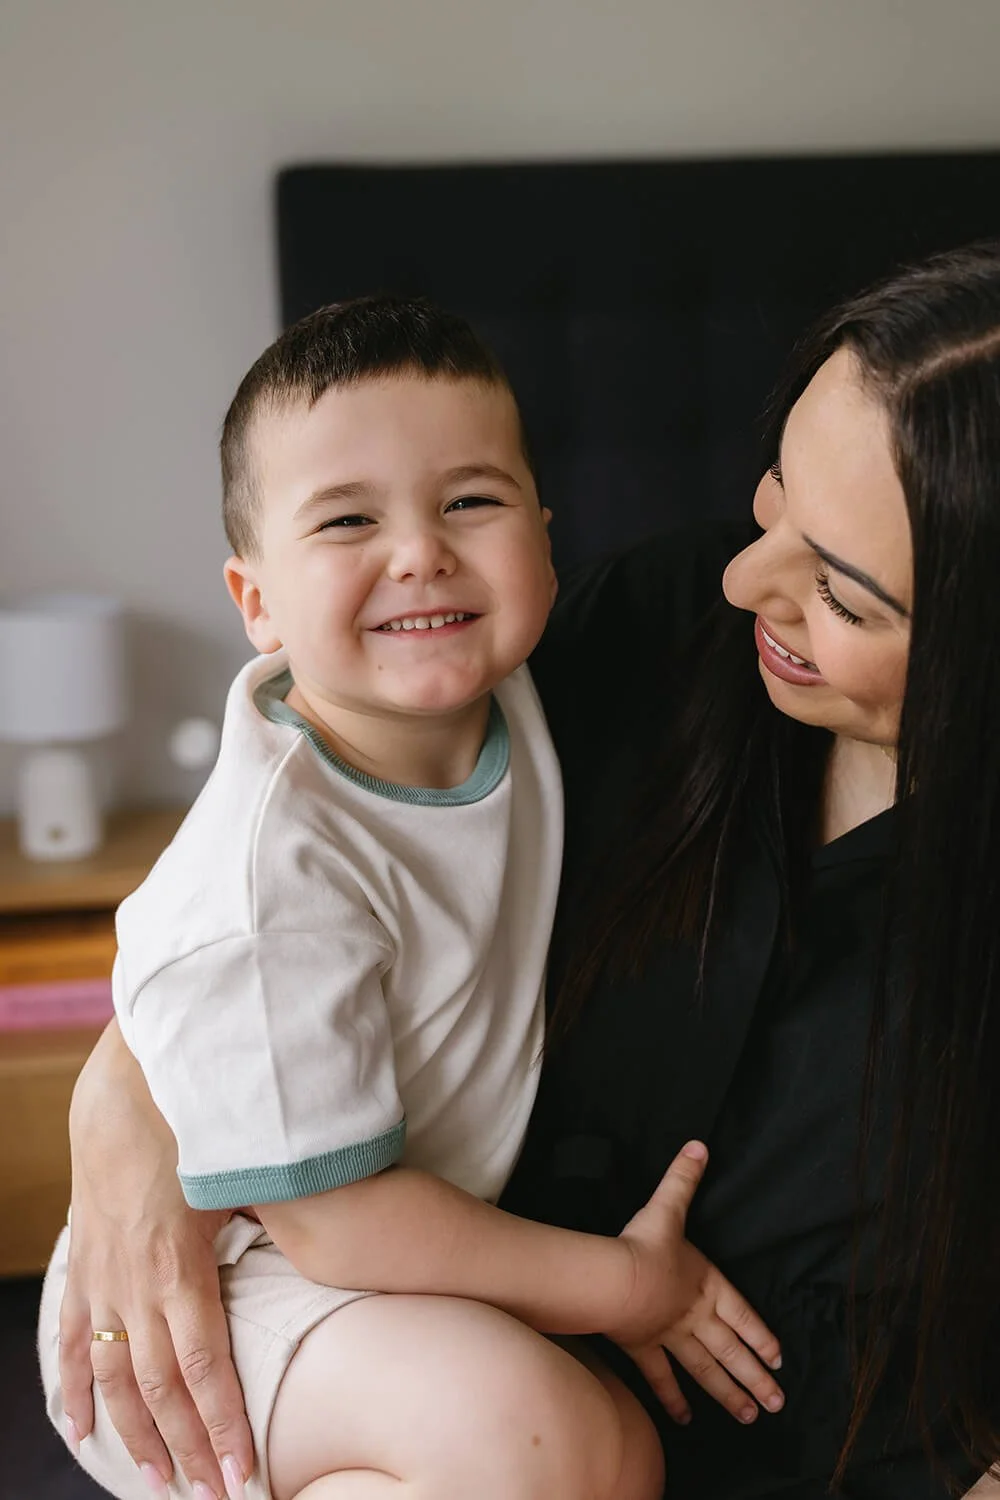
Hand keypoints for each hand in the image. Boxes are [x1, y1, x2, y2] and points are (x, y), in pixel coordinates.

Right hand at [58, 1021, 252, 1498]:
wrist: (129, 1085)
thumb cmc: (198, 1123)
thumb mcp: (241, 1174)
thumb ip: (275, 1217)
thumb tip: (327, 1246)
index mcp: (179, 1266)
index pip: (202, 1369)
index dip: (222, 1425)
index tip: (242, 1475)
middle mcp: (135, 1282)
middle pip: (160, 1387)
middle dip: (188, 1446)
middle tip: (212, 1494)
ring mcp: (102, 1275)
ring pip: (115, 1374)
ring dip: (135, 1431)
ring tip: (156, 1479)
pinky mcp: (84, 1260)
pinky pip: (74, 1335)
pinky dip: (74, 1384)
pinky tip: (78, 1426)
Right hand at [604, 1141, 783, 1426]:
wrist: (615, 1279)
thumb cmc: (645, 1243)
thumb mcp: (668, 1206)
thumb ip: (683, 1178)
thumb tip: (699, 1145)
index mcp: (706, 1283)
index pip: (742, 1313)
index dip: (762, 1335)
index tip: (779, 1359)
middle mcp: (694, 1315)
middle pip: (731, 1350)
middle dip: (755, 1378)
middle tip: (777, 1403)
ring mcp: (670, 1335)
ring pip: (706, 1370)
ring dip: (728, 1394)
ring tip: (748, 1416)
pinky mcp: (643, 1348)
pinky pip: (662, 1377)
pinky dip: (673, 1398)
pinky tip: (685, 1419)